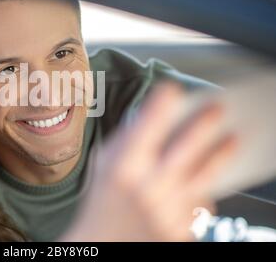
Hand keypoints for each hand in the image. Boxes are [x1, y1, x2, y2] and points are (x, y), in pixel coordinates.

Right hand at [62, 83, 237, 240]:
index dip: (161, 105)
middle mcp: (147, 188)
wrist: (104, 244)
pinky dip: (200, 192)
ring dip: (220, 156)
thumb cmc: (102, 202)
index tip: (172, 89)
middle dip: (204, 123)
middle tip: (217, 108)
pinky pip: (201, 203)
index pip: (145, 128)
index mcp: (122, 168)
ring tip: (231, 141)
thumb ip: (126, 141)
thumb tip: (152, 117)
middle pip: (186, 148)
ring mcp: (168, 211)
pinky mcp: (181, 229)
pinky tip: (192, 186)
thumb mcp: (104, 166)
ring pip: (204, 176)